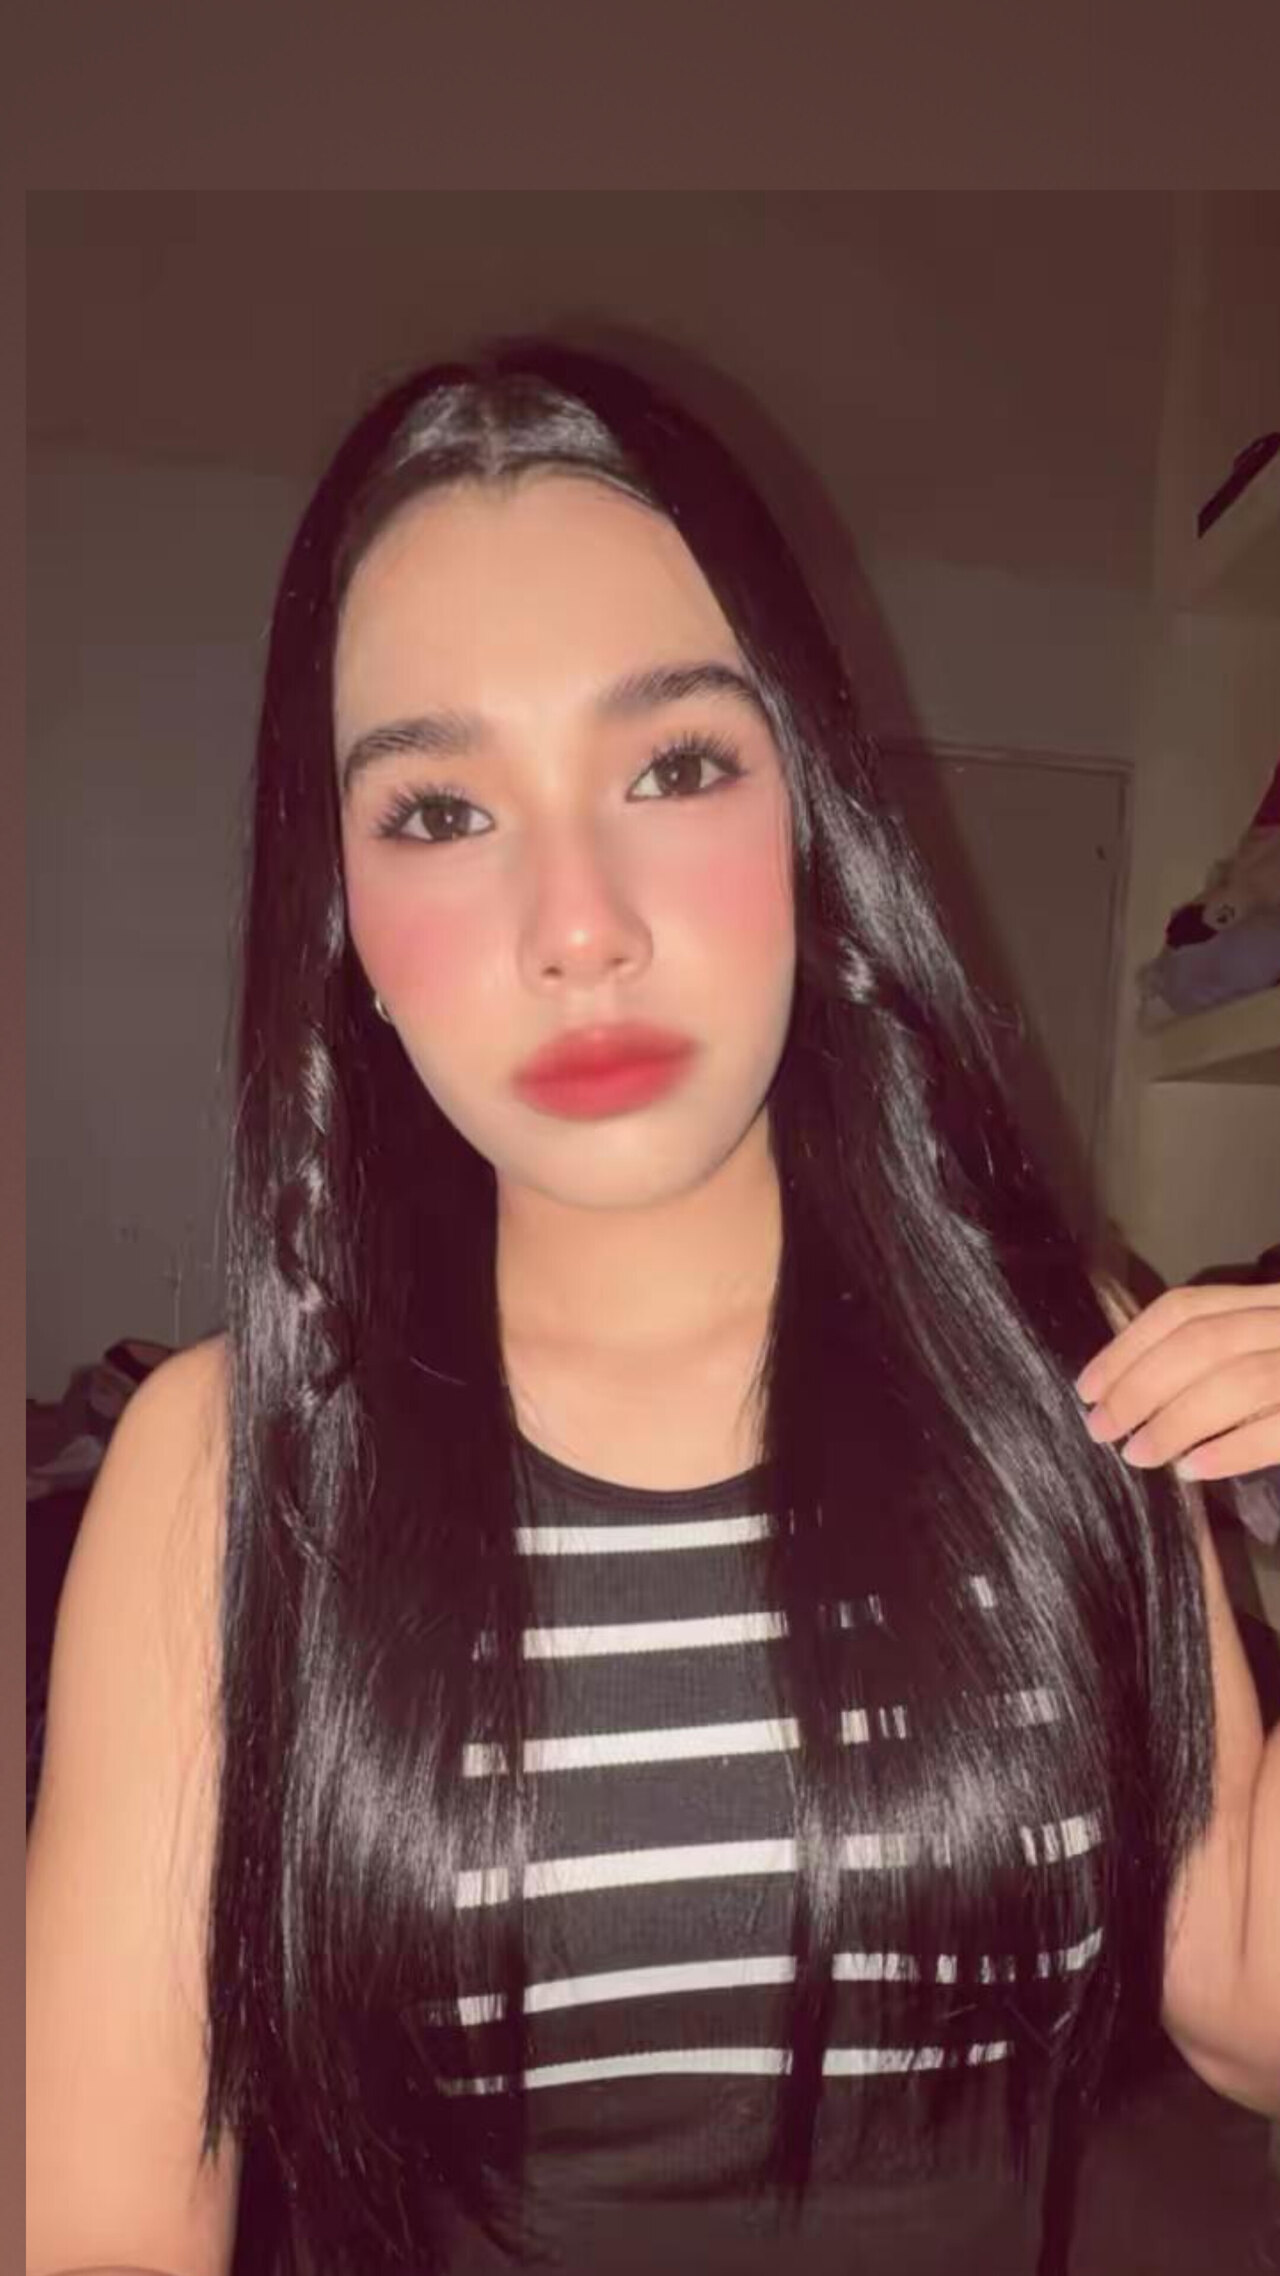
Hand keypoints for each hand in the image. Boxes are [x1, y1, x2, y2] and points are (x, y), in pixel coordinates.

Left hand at [1075, 1282, 1279, 1481]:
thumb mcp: (1265, 1346)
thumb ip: (1218, 1356)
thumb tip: (1134, 1393)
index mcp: (1270, 1299)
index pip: (1184, 1309)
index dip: (1127, 1348)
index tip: (1088, 1388)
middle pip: (1201, 1342)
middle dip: (1139, 1387)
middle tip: (1101, 1428)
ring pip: (1237, 1382)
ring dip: (1174, 1421)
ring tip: (1137, 1455)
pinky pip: (1276, 1429)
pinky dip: (1230, 1450)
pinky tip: (1192, 1469)